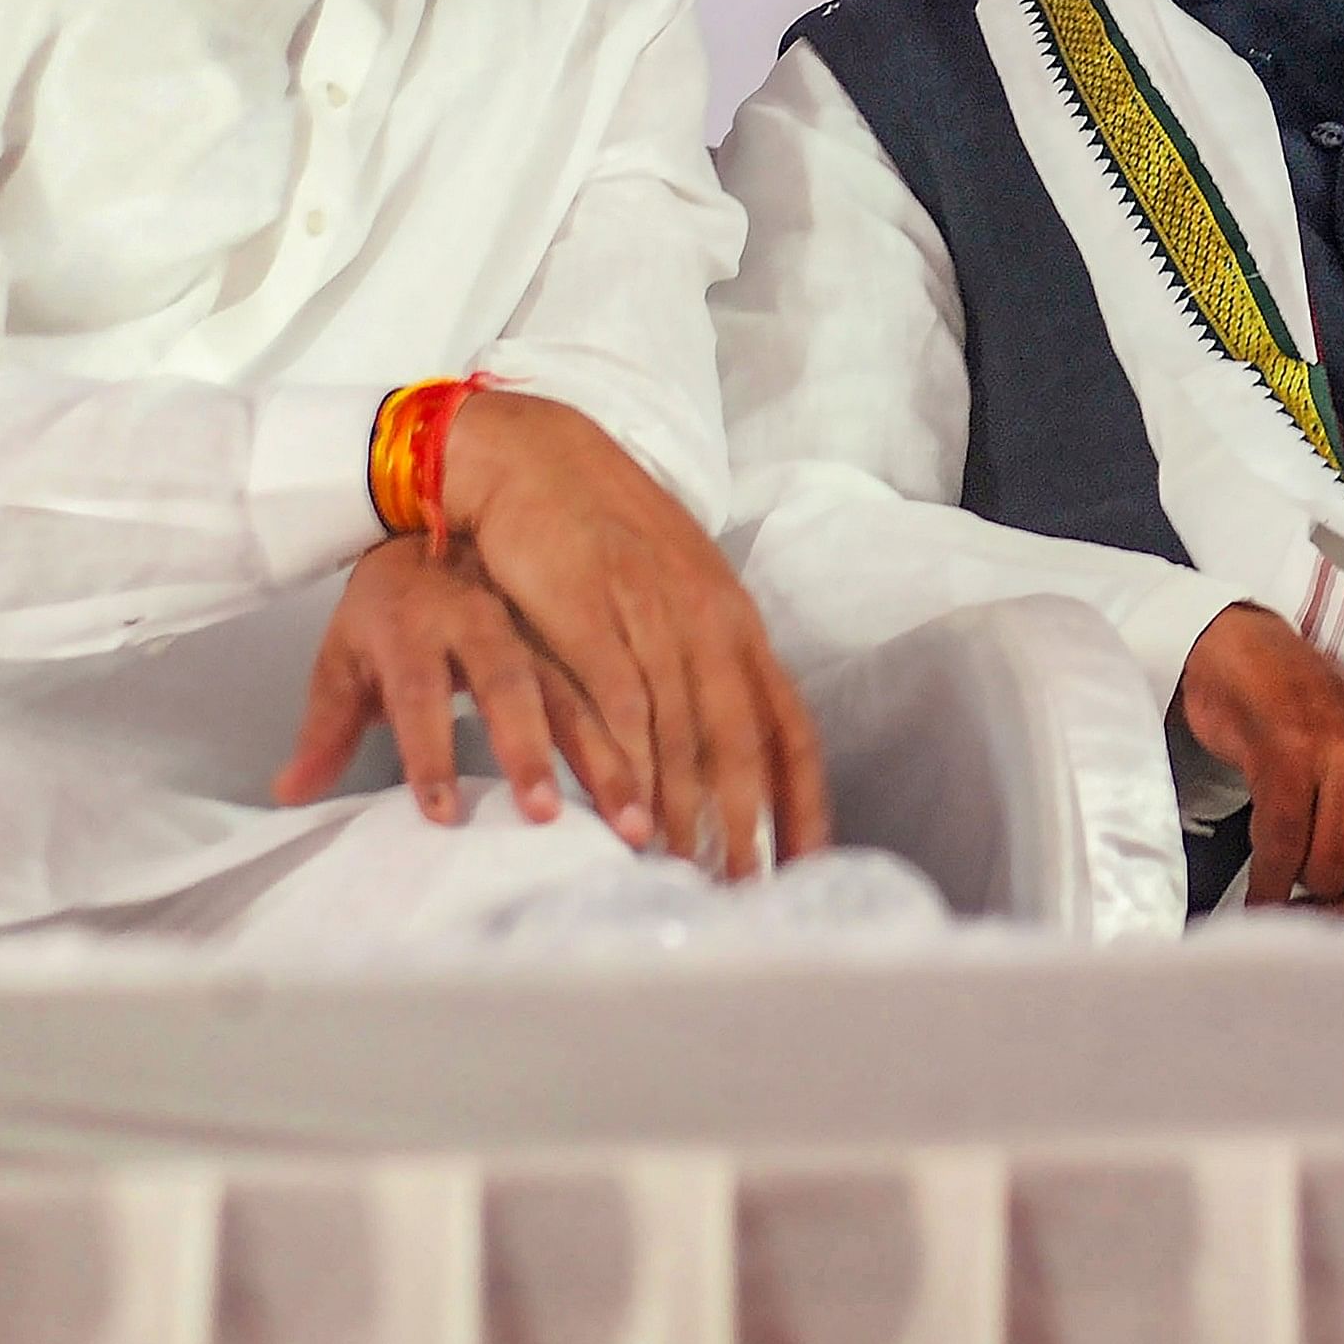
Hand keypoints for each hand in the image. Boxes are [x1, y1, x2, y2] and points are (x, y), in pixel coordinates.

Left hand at [274, 535, 629, 827]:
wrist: (442, 516)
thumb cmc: (391, 608)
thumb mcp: (346, 656)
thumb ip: (325, 728)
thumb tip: (288, 794)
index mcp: (414, 621)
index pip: (416, 690)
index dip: (426, 750)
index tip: (440, 814)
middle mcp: (481, 618)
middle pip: (508, 683)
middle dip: (527, 748)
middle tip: (543, 814)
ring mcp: (538, 623)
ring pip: (576, 685)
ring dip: (605, 752)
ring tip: (629, 817)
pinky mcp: (580, 632)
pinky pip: (616, 684)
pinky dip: (641, 736)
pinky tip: (662, 787)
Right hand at [442, 391, 829, 876]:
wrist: (536, 455)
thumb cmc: (605, 533)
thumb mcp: (676, 595)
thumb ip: (703, 662)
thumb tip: (731, 733)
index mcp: (737, 621)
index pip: (789, 725)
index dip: (803, 798)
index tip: (807, 861)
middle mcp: (709, 619)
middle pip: (744, 739)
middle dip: (749, 822)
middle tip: (745, 888)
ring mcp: (653, 614)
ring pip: (685, 729)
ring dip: (689, 806)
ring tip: (687, 871)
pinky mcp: (591, 610)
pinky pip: (621, 701)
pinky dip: (631, 762)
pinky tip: (629, 809)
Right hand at [1175, 604, 1343, 911]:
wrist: (1257, 666)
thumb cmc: (1319, 739)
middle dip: (1335, 902)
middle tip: (1311, 904)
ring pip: (1324, 872)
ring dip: (1298, 882)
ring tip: (1290, 856)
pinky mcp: (1290, 762)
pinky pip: (1282, 852)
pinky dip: (1267, 886)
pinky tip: (1258, 899)